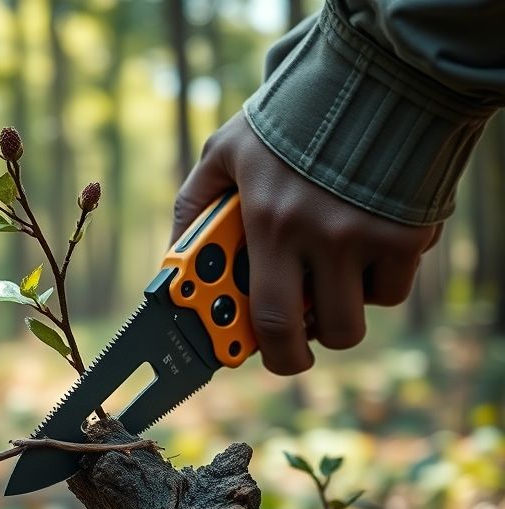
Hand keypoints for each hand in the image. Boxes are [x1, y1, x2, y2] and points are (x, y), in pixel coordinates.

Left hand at [171, 112, 441, 374]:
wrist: (373, 75)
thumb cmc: (289, 119)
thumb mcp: (226, 152)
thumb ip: (195, 202)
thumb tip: (175, 254)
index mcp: (271, 222)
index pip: (268, 317)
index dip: (267, 351)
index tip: (260, 356)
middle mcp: (322, 236)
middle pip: (325, 333)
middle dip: (307, 347)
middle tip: (297, 337)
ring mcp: (369, 237)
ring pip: (357, 316)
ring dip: (338, 307)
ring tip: (323, 275)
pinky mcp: (410, 233)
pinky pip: (391, 288)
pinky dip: (377, 280)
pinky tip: (362, 247)